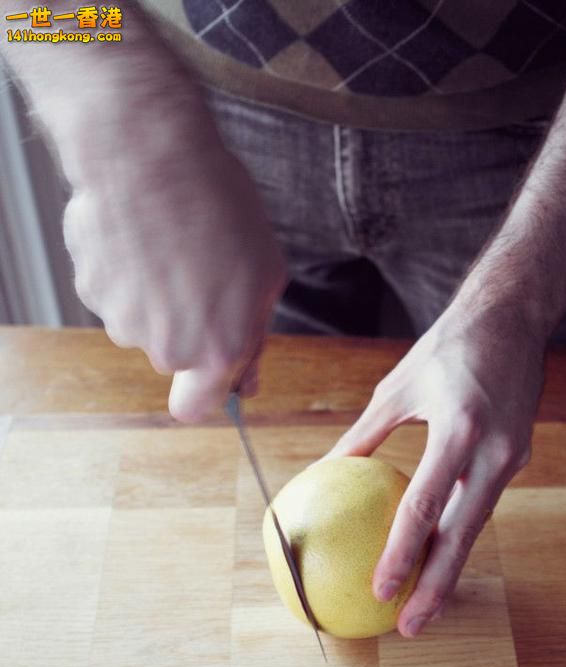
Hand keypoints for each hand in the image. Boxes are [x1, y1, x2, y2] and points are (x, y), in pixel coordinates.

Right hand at [61, 85, 285, 421]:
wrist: (148, 152)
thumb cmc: (218, 207)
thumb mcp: (267, 275)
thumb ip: (253, 338)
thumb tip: (245, 383)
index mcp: (215, 351)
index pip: (196, 407)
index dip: (204, 391)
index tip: (211, 369)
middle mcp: (166, 347)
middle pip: (173, 355)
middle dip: (187, 324)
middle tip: (203, 270)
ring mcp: (123, 320)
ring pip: (142, 321)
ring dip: (156, 293)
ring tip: (172, 242)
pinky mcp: (91, 290)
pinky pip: (114, 291)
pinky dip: (126, 269)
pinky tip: (141, 231)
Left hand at [326, 304, 545, 636]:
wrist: (513, 318)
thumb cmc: (447, 347)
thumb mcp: (396, 386)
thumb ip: (363, 434)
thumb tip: (326, 471)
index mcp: (460, 430)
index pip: (426, 506)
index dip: (402, 553)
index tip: (380, 589)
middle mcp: (494, 451)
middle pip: (463, 535)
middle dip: (437, 587)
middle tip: (410, 627)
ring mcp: (511, 456)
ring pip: (476, 526)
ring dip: (450, 567)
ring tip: (422, 606)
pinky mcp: (516, 456)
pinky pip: (481, 503)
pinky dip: (459, 533)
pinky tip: (436, 554)